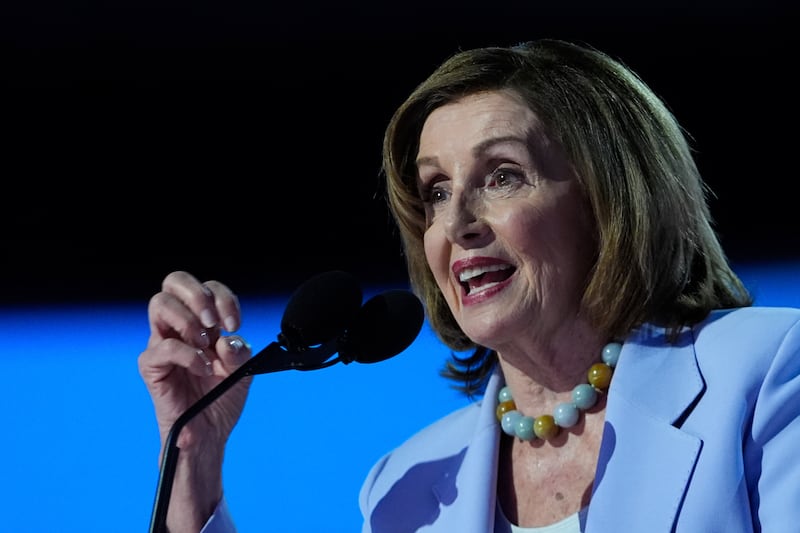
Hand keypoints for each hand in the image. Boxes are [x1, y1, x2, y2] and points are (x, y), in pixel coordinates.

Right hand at [138, 270, 252, 530]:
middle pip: (174, 281)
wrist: (211, 432)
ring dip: (188, 320)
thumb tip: (225, 340)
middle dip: (198, 293)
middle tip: (213, 321)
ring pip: (160, 304)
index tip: (234, 324)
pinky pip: (162, 348)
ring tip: (204, 345)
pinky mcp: (152, 367)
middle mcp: (180, 327)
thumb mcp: (243, 370)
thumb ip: (240, 351)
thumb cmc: (222, 397)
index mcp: (203, 321)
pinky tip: (202, 369)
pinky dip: (187, 355)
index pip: (207, 288)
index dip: (223, 298)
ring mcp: (163, 343)